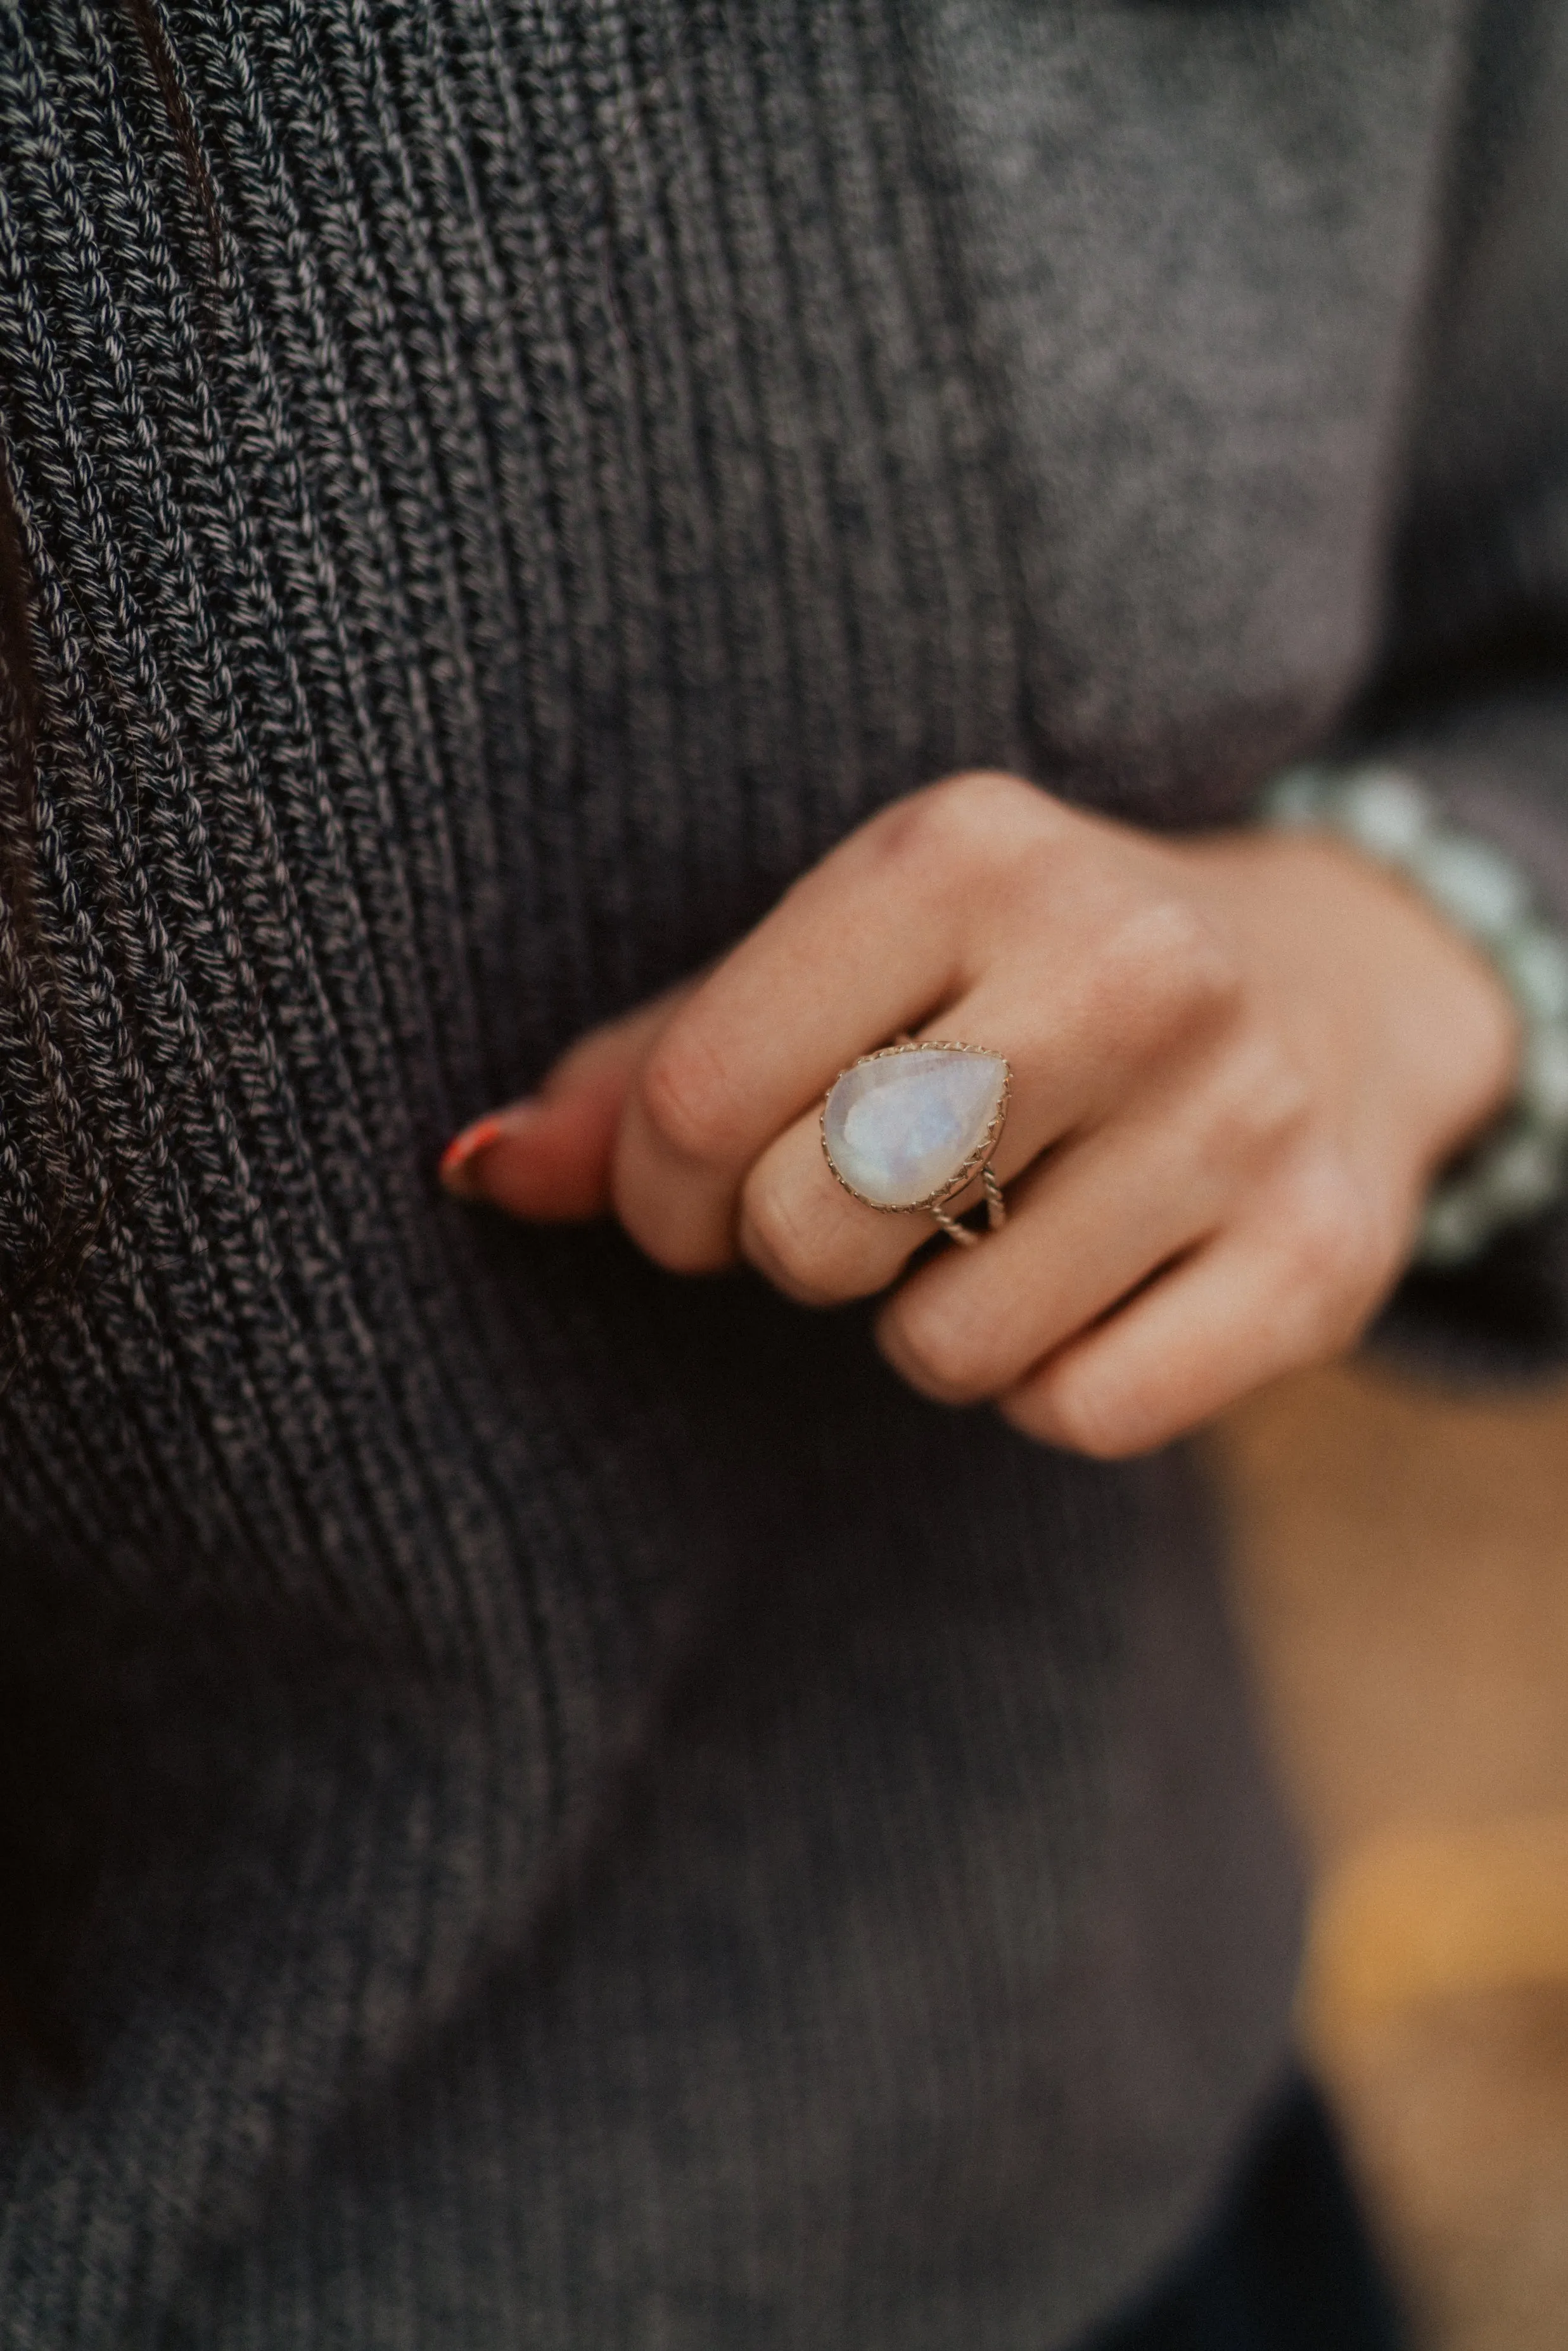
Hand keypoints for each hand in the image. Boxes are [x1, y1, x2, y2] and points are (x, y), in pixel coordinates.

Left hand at [441, 773, 1518, 1456]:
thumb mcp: (840, 966)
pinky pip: (1081, 1414)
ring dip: (933, 1325)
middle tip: (885, 1197)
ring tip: (1004, 1230)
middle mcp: (1121, 961)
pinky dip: (1051, 1386)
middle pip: (808, 1230)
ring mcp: (1238, 1110)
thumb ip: (650, 1066)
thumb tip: (472, 1166)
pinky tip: (1098, 1284)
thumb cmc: (1016, 982)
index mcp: (963, 850)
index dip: (660, 1193)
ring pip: (943, 1349)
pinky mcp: (1320, 1257)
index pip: (697, 1102)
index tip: (704, 1187)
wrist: (1332, 987)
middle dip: (803, 1250)